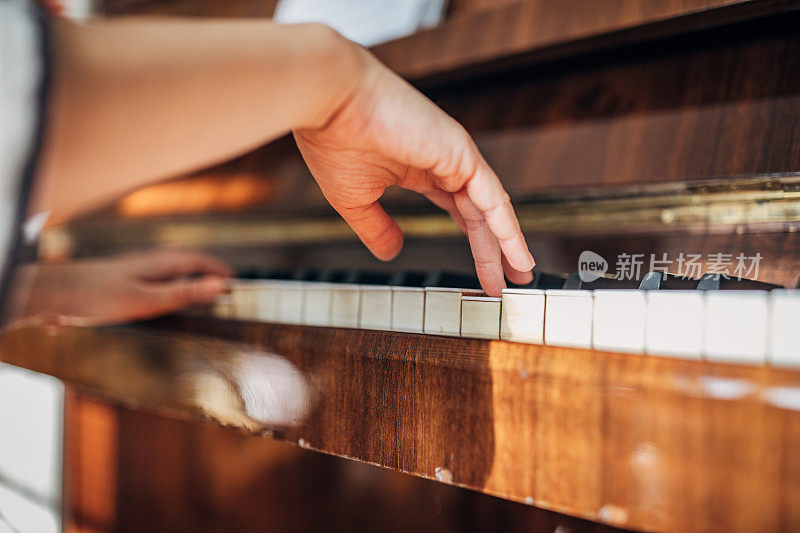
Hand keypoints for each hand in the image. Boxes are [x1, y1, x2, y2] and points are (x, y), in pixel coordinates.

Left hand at [11, 249, 231, 326]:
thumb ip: (183, 293)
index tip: (234, 280)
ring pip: (169, 271)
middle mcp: (149, 262)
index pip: (199, 261)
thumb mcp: (147, 299)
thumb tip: (219, 285)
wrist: (54, 293)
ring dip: (187, 279)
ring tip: (198, 294)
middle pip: (185, 263)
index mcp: (160, 264)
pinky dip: (168, 286)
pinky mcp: (122, 281)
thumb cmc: (99, 295)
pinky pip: (155, 280)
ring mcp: (134, 270)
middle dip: (205, 272)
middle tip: (220, 288)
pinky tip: (160, 300)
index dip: (218, 270)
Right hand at [295, 41, 533, 295]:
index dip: (474, 243)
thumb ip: (377, 228)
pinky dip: (507, 226)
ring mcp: (456, 156)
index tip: (483, 275)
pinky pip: (492, 197)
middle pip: (480, 215)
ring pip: (491, 208)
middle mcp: (444, 162)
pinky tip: (516, 253)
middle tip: (512, 279)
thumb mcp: (355, 201)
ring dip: (508, 243)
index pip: (458, 211)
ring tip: (522, 273)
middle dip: (497, 249)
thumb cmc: (333, 140)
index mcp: (419, 170)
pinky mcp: (461, 152)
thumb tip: (393, 254)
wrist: (330, 102)